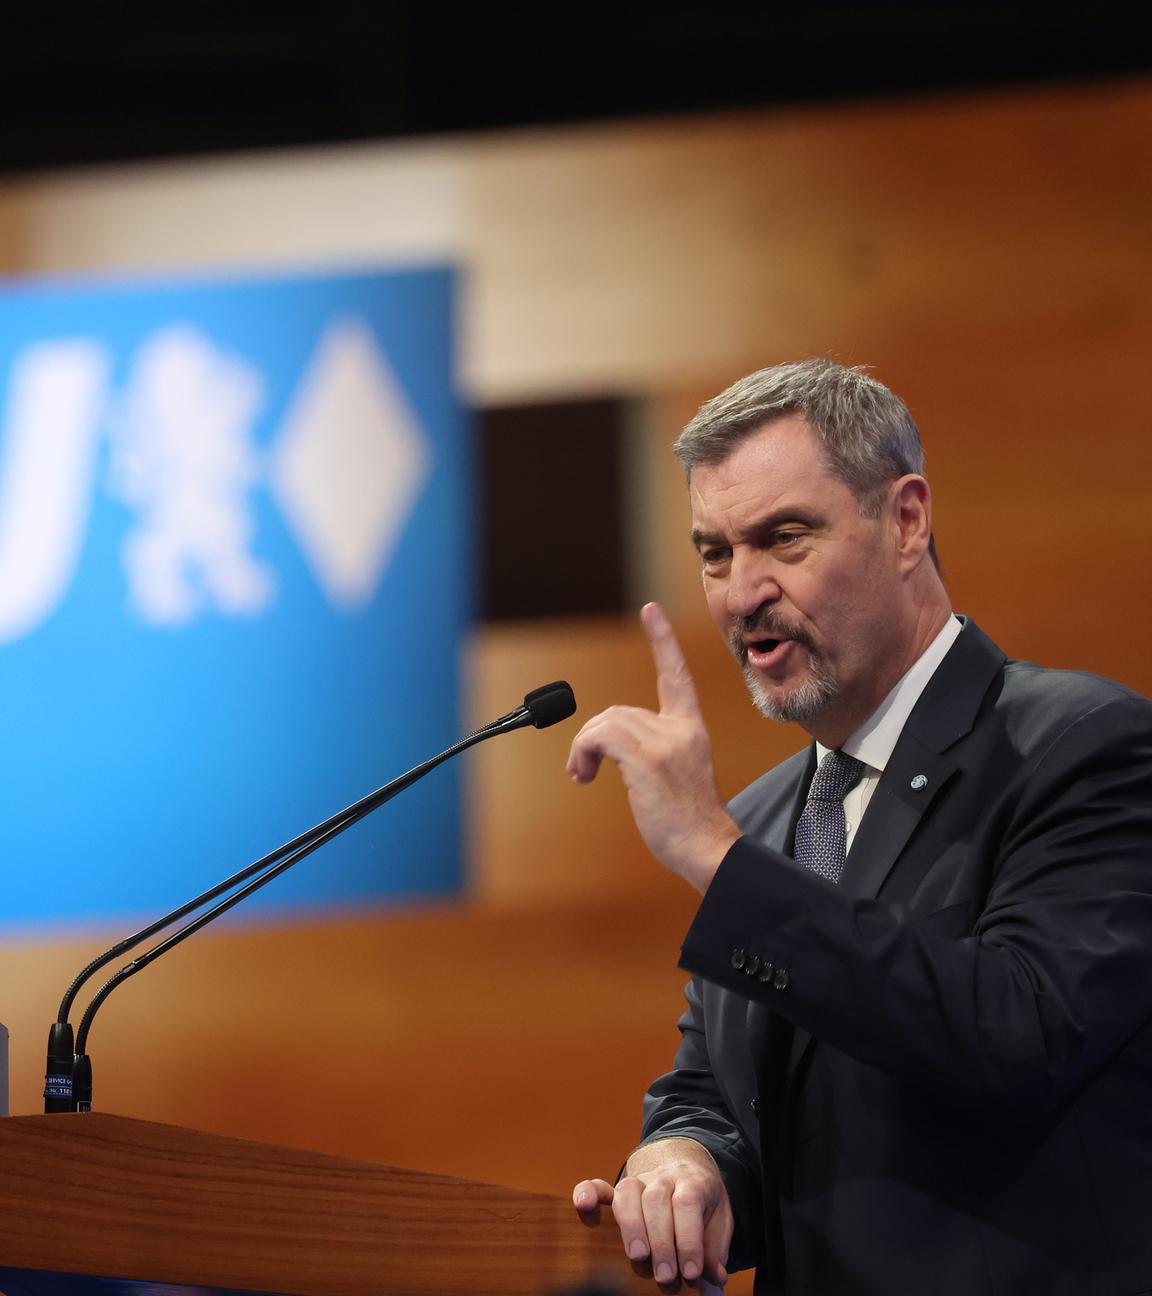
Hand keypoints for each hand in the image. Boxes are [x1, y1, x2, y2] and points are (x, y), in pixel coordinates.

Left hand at [566, 603, 739, 891]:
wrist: (706, 848)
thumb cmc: (688, 820)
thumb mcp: (676, 773)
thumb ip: (652, 747)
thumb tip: (607, 743)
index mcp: (691, 728)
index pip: (675, 675)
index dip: (662, 641)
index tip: (651, 610)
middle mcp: (680, 728)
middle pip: (618, 710)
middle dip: (593, 737)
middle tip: (583, 769)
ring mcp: (665, 742)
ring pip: (605, 722)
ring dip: (584, 748)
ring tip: (583, 775)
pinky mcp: (647, 759)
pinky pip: (601, 736)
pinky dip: (583, 751)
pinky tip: (584, 775)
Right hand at [573, 1138, 731, 1289]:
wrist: (688, 1168)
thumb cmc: (703, 1205)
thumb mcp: (718, 1223)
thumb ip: (715, 1250)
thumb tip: (715, 1277)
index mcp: (693, 1182)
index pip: (688, 1204)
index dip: (688, 1239)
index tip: (691, 1272)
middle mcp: (664, 1176)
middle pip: (656, 1200)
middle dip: (661, 1241)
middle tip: (665, 1276)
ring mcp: (639, 1179)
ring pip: (628, 1192)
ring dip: (630, 1226)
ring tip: (637, 1256)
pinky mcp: (618, 1189)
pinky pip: (599, 1186)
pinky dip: (587, 1192)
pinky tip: (583, 1207)